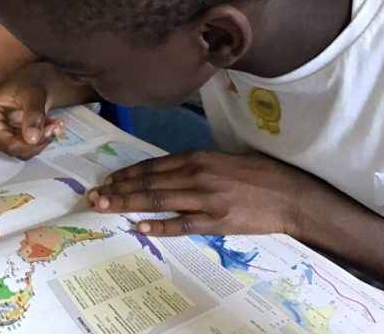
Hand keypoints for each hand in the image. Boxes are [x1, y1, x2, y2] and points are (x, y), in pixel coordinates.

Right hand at [0, 76, 63, 188]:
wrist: (40, 81)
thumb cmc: (29, 82)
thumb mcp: (32, 92)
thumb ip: (33, 113)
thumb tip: (31, 139)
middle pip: (9, 148)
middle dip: (33, 141)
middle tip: (54, 127)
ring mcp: (6, 136)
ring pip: (23, 151)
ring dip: (42, 140)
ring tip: (55, 123)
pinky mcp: (18, 139)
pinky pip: (31, 148)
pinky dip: (45, 139)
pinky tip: (54, 124)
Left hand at [87, 150, 326, 240]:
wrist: (290, 194)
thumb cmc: (257, 173)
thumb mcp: (223, 160)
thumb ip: (194, 165)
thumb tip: (165, 174)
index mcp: (199, 157)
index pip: (154, 165)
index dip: (128, 173)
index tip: (108, 180)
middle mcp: (198, 174)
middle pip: (150, 183)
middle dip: (119, 190)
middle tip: (94, 196)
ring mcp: (206, 199)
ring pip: (159, 201)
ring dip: (129, 204)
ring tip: (106, 207)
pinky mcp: (217, 222)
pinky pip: (182, 225)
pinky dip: (160, 225)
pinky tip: (140, 226)